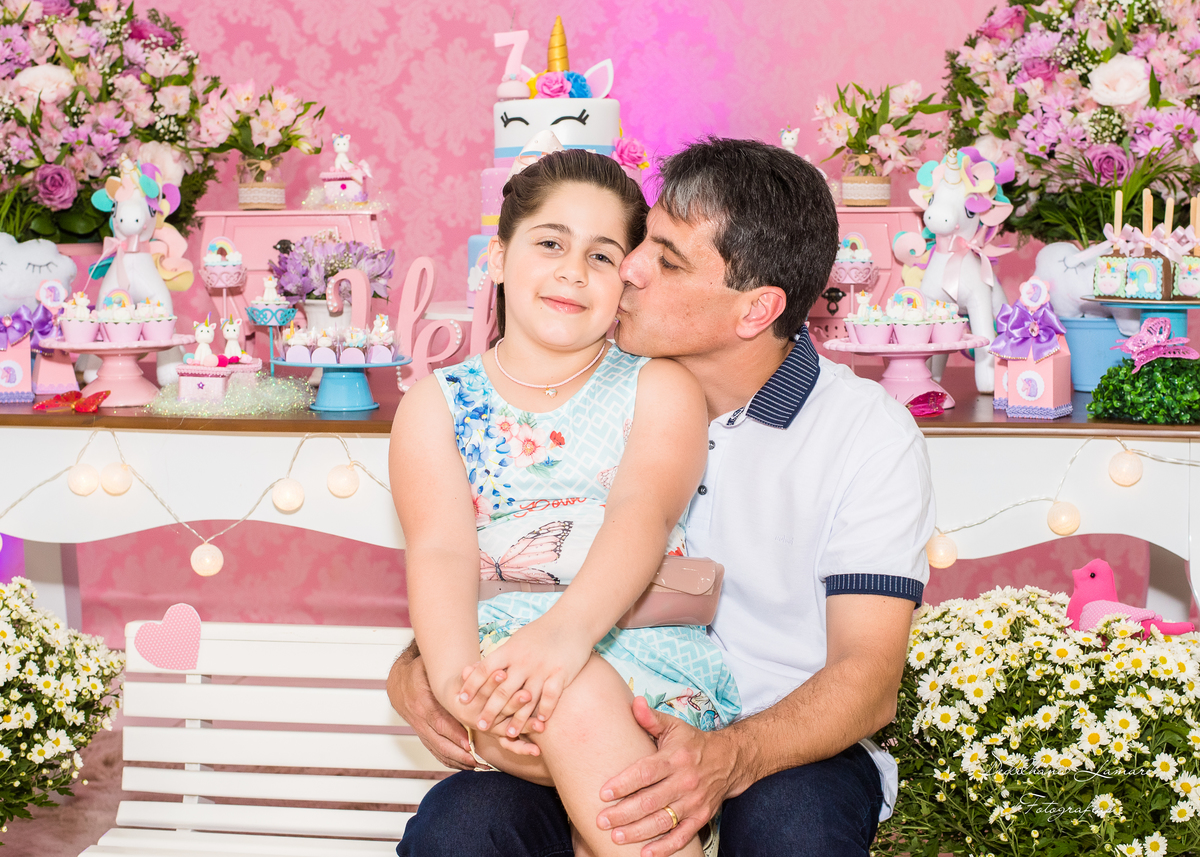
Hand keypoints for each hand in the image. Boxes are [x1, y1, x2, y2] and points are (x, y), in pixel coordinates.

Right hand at [386, 650, 474, 769]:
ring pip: (437, 750)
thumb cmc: (418, 671)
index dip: (454, 734)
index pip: (439, 722)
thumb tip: (471, 670)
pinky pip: (434, 751)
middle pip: (439, 741)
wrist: (398, 681)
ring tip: (476, 766)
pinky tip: (463, 765)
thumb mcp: (429, 667)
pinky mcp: (422, 735)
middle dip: (458, 754)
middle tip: (477, 761)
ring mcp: (420, 729)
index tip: (469, 744)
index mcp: (422, 702)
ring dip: (456, 761)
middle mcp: (420, 719)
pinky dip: (448, 760)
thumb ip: (447, 672)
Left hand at [458, 616, 590, 737]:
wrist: (572, 620)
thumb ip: (501, 657)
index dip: (472, 685)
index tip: (461, 700)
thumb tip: (480, 669)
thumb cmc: (541, 632)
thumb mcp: (517, 640)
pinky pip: (551, 695)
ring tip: (509, 733)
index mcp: (510, 650)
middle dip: (490, 709)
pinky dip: (545, 710)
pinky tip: (541, 722)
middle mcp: (524, 660)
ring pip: (526, 698)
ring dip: (517, 718)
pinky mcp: (561, 672)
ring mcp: (543, 667)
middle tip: (480, 726)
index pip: (485, 669)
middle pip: (503, 689)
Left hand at [596, 697, 736, 856]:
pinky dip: (665, 847)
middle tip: (602, 820)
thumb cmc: (693, 743)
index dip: (625, 783)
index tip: (604, 792)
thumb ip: (651, 718)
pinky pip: (682, 836)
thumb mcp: (674, 726)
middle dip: (624, 813)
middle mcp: (685, 781)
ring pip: (663, 821)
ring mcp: (693, 802)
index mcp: (675, 758)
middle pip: (650, 801)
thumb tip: (634, 702)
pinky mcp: (701, 817)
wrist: (730, 759)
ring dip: (638, 832)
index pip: (646, 772)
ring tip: (616, 837)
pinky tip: (646, 854)